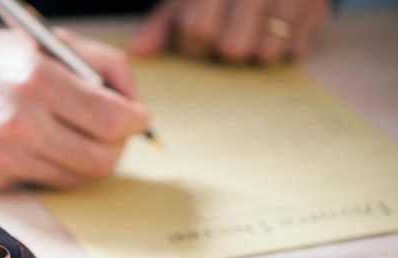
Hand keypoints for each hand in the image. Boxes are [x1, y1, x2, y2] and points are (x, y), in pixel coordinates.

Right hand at [0, 29, 148, 190]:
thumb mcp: (49, 42)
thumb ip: (103, 64)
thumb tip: (135, 103)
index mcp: (36, 79)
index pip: (110, 119)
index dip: (135, 120)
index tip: (136, 116)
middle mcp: (20, 123)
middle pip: (101, 159)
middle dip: (118, 145)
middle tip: (114, 130)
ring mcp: (5, 156)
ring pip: (78, 177)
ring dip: (89, 157)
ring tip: (76, 132)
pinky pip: (49, 183)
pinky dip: (59, 166)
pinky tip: (45, 143)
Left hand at [131, 0, 330, 63]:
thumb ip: (165, 23)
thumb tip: (139, 52)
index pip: (198, 32)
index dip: (196, 43)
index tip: (201, 36)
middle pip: (232, 48)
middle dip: (227, 48)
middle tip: (231, 32)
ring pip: (265, 53)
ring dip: (257, 50)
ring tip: (256, 29)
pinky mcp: (315, 6)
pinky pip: (295, 50)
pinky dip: (287, 47)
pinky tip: (281, 27)